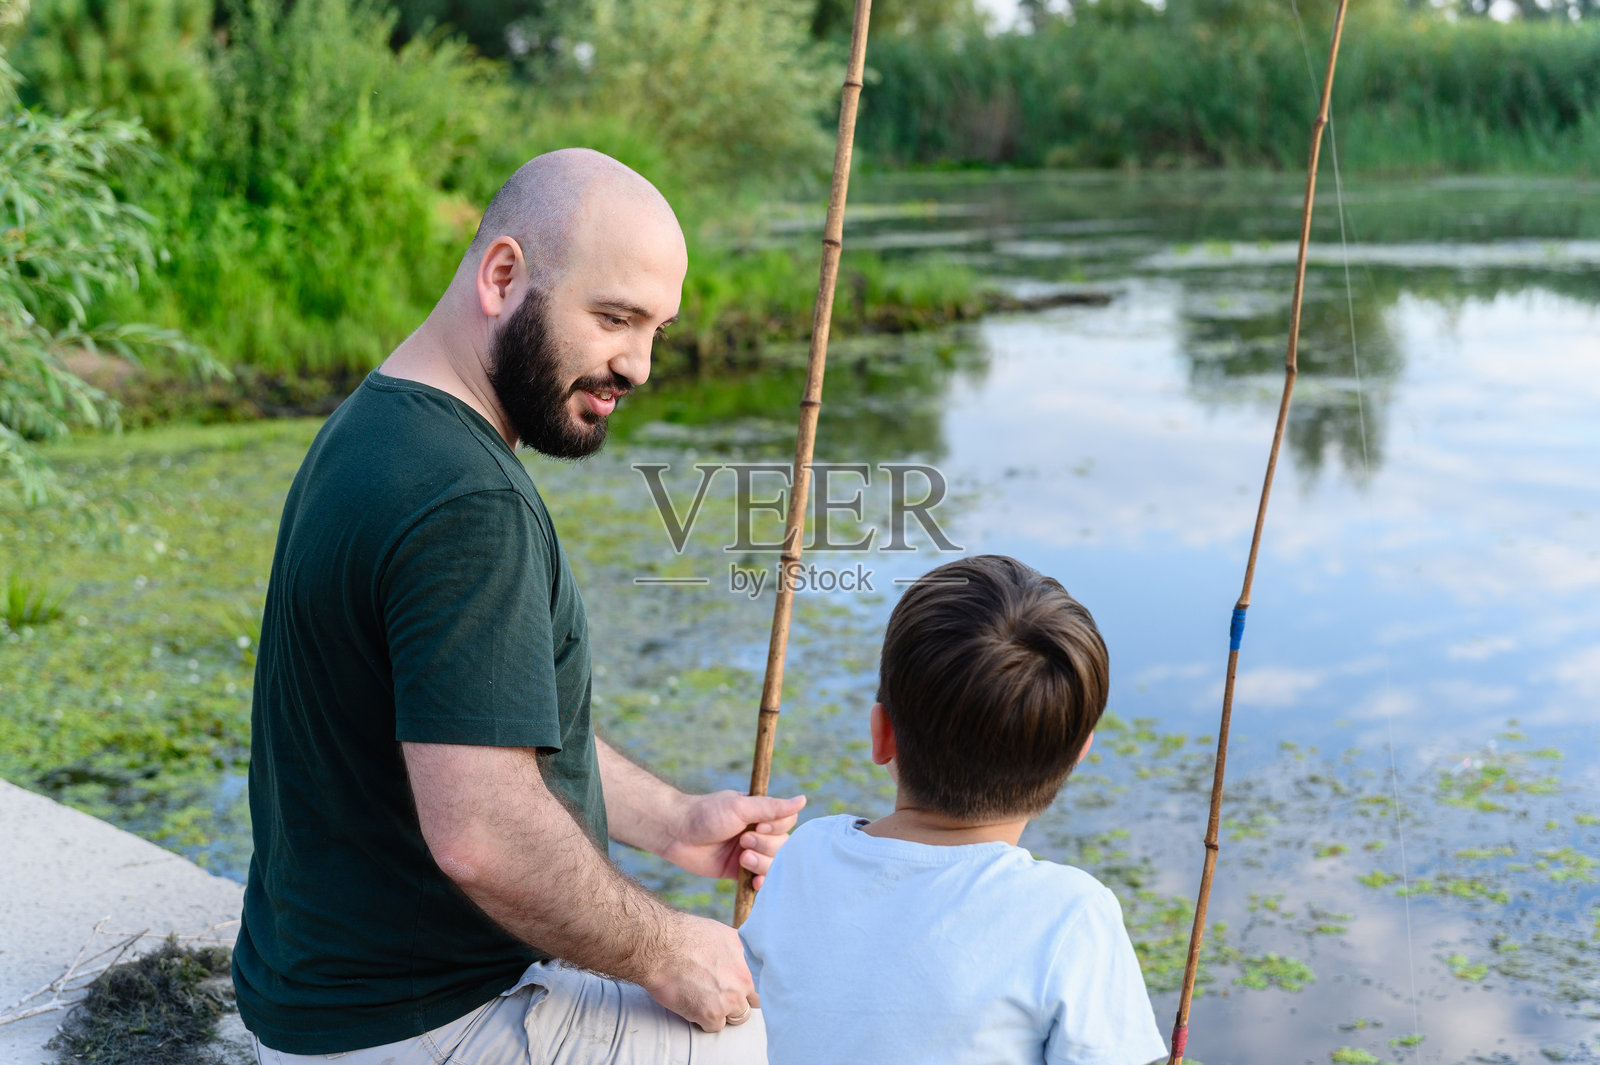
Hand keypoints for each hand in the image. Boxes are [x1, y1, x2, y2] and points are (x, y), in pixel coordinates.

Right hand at [642, 912, 759, 1031]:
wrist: (659, 947)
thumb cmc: (683, 935)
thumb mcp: (721, 934)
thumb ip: (737, 952)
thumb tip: (742, 960)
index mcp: (747, 960)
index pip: (760, 983)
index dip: (747, 987)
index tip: (737, 988)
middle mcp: (743, 980)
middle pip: (752, 1003)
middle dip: (737, 1001)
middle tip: (717, 994)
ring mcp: (730, 999)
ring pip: (736, 1018)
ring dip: (722, 1012)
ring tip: (702, 998)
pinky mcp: (712, 1015)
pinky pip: (715, 1027)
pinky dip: (703, 1020)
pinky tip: (691, 1004)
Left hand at [660, 790, 804, 887]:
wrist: (676, 833)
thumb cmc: (706, 813)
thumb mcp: (740, 807)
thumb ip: (771, 807)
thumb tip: (803, 799)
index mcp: (760, 814)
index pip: (788, 822)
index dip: (777, 827)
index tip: (759, 824)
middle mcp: (758, 833)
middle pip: (783, 846)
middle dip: (766, 846)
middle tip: (743, 841)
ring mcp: (750, 853)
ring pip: (774, 864)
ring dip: (762, 863)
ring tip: (742, 858)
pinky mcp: (739, 872)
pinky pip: (759, 880)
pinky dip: (761, 883)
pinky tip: (754, 882)